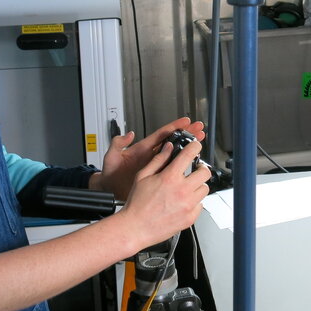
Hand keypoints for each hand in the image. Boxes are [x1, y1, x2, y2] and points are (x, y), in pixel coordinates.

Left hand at [90, 117, 205, 199]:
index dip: (174, 127)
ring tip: (200, 140)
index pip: (161, 134)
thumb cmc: (109, 173)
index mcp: (142, 149)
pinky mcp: (156, 176)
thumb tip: (128, 135)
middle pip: (173, 142)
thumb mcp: (111, 157)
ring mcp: (155, 166)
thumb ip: (117, 144)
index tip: (186, 120)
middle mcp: (151, 155)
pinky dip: (183, 165)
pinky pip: (172, 169)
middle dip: (187, 133)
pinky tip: (193, 163)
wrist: (109, 189)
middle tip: (199, 128)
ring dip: (188, 147)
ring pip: (175, 154)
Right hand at [118, 138, 210, 250]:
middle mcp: (182, 190)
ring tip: (187, 188)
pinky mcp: (190, 218)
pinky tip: (183, 202)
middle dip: (201, 168)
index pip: (190, 154)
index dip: (195, 147)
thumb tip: (168, 148)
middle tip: (195, 170)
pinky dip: (195, 202)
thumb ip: (158, 160)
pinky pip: (200, 205)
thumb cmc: (137, 204)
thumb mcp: (142, 176)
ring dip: (198, 186)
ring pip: (204, 189)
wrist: (135, 228)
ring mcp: (188, 205)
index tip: (196, 147)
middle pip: (205, 172)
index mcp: (170, 178)